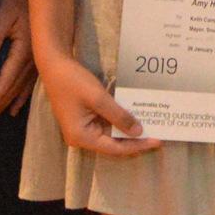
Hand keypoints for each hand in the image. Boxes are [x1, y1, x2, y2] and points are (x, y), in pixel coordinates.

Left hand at [0, 0, 35, 116]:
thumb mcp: (2, 16)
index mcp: (25, 50)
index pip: (7, 80)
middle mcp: (35, 59)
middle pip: (15, 88)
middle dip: (0, 104)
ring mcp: (40, 59)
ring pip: (23, 88)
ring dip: (10, 103)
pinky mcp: (40, 57)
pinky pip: (31, 82)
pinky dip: (23, 96)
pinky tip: (17, 107)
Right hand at [41, 55, 160, 158]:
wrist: (54, 66)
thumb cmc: (73, 81)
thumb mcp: (99, 98)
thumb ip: (119, 116)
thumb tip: (139, 132)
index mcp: (82, 137)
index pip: (115, 148)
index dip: (137, 146)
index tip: (158, 141)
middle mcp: (82, 138)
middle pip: (113, 145)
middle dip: (135, 140)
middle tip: (159, 135)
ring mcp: (83, 129)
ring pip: (111, 135)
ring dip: (129, 131)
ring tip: (152, 127)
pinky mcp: (86, 119)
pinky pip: (107, 125)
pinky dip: (121, 122)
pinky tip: (136, 117)